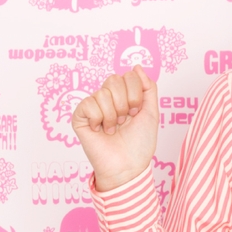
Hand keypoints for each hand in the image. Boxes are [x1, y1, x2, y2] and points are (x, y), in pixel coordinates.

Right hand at [71, 66, 158, 191]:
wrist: (128, 165)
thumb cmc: (140, 143)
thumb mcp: (151, 113)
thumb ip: (148, 88)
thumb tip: (137, 66)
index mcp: (125, 96)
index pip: (128, 76)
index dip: (135, 94)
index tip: (136, 112)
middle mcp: (108, 99)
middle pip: (114, 80)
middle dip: (125, 102)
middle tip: (125, 120)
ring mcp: (93, 107)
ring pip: (102, 93)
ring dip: (113, 115)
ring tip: (113, 129)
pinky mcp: (80, 117)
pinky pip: (88, 104)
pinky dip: (98, 119)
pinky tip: (100, 130)